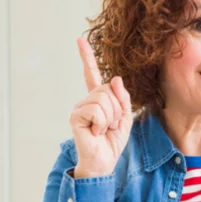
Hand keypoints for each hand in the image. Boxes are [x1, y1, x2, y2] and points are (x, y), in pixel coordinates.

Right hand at [69, 37, 132, 177]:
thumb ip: (123, 98)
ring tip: (103, 129)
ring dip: (110, 117)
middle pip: (108, 89)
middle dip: (116, 109)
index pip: (91, 74)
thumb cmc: (112, 142)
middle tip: (111, 125)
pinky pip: (96, 110)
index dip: (86, 57)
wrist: (104, 161)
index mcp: (98, 99)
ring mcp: (79, 108)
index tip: (79, 39)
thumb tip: (115, 78)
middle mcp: (86, 101)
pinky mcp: (75, 117)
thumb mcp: (125, 118)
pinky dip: (102, 123)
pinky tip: (96, 132)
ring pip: (103, 99)